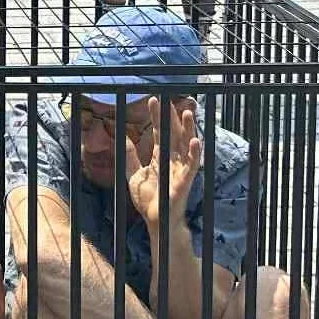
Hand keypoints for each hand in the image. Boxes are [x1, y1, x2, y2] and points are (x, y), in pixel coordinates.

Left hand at [124, 103, 202, 224]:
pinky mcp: (185, 180)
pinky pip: (192, 164)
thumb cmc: (148, 199)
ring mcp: (180, 168)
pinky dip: (194, 152)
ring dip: (187, 128)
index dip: (157, 116)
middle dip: (170, 117)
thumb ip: (130, 156)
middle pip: (173, 133)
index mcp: (160, 156)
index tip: (153, 99)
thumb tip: (122, 138)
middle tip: (167, 100)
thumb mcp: (134, 175)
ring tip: (187, 112)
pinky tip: (195, 140)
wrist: (154, 219)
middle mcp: (172, 159)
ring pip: (186, 144)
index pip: (158, 131)